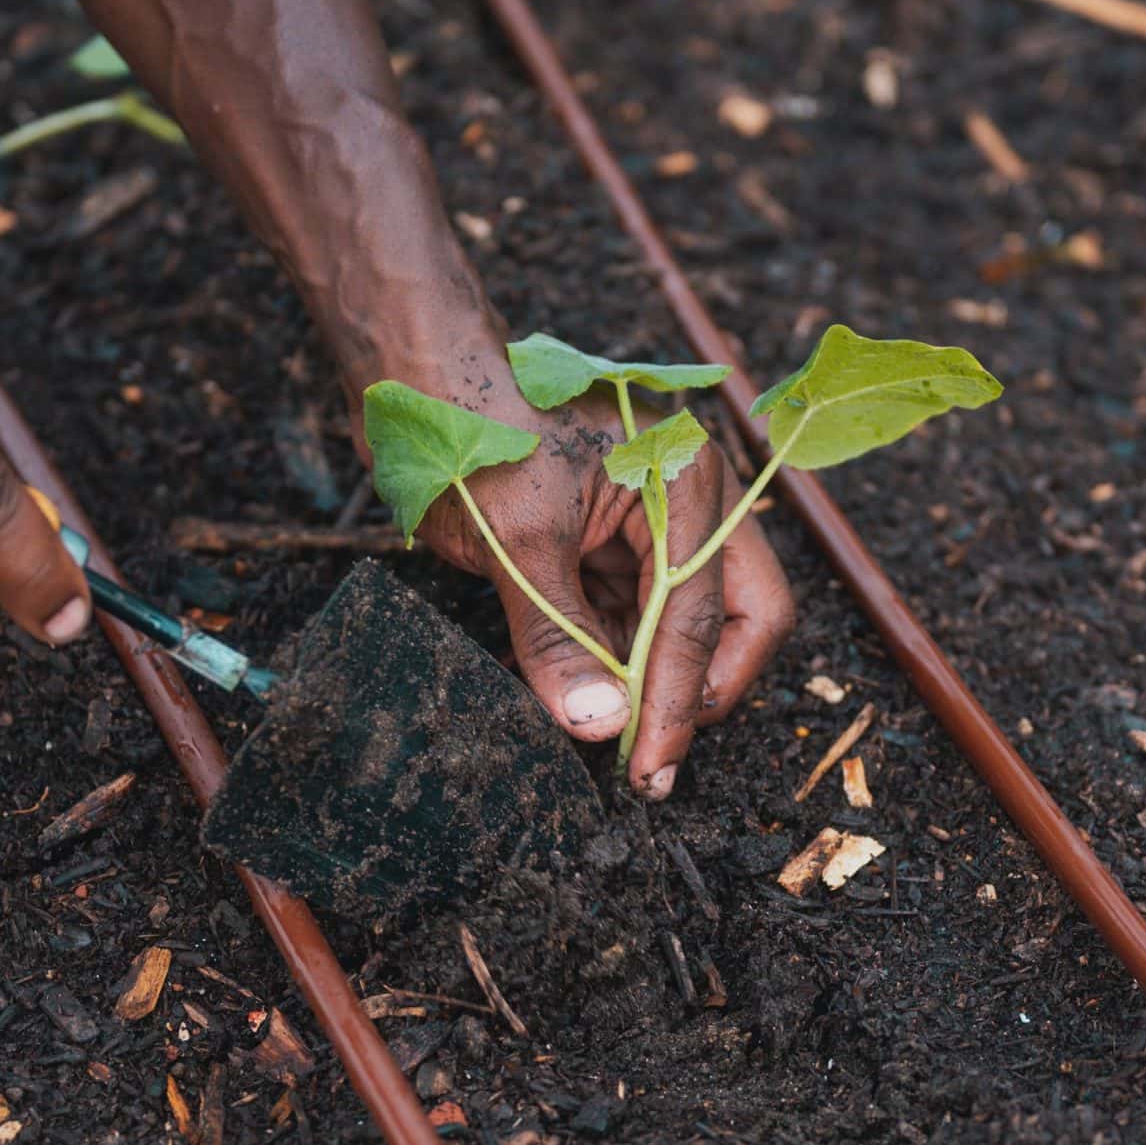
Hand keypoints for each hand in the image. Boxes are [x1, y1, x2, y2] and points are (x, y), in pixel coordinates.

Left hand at [379, 345, 794, 797]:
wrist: (412, 378)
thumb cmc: (474, 427)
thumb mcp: (517, 541)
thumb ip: (557, 637)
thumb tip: (599, 724)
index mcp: (686, 483)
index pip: (703, 613)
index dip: (680, 699)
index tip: (651, 766)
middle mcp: (683, 504)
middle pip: (733, 617)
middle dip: (695, 690)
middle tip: (649, 758)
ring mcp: (644, 528)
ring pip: (675, 625)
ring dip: (644, 683)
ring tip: (604, 737)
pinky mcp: (600, 548)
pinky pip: (622, 618)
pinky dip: (605, 661)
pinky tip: (573, 695)